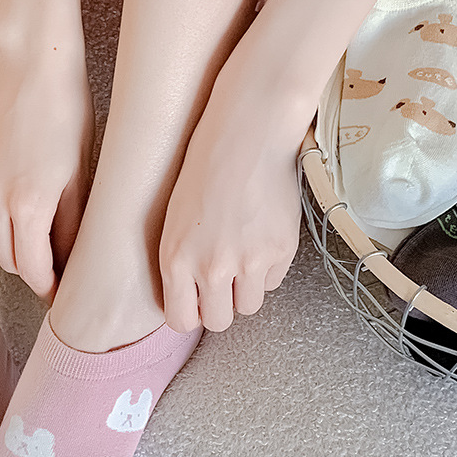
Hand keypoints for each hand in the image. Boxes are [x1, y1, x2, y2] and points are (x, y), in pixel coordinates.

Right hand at [0, 29, 94, 303]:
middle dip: (34, 272)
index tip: (64, 291)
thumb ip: (72, 222)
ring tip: (46, 246)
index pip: (34, 270)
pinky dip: (4, 227)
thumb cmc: (67, 111)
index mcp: (29, 205)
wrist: (34, 64)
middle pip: (11, 261)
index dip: (50, 286)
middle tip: (59, 271)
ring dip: (17, 250)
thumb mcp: (81, 173)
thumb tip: (70, 257)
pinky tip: (27, 218)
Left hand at [159, 99, 302, 332]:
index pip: (181, 321)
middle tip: (221, 281)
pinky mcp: (281, 250)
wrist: (247, 136)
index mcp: (176, 259)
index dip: (190, 313)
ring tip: (242, 256)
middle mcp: (211, 267)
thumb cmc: (203, 170)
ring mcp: (250, 261)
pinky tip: (260, 236)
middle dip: (219, 306)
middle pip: (218, 321)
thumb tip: (192, 298)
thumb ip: (181, 263)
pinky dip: (268, 267)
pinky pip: (274, 281)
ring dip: (246, 289)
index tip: (194, 302)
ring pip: (249, 306)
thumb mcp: (175, 220)